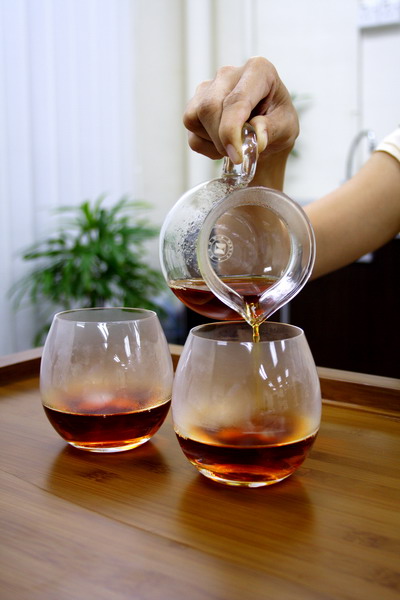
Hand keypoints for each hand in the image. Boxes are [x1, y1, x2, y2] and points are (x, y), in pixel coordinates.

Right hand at [183, 56, 298, 164]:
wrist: (266, 131)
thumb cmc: (278, 123)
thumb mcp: (287, 128)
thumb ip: (273, 130)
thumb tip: (257, 138)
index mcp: (258, 70)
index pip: (236, 100)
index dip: (232, 131)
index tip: (237, 155)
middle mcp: (228, 74)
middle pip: (209, 107)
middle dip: (221, 138)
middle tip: (239, 155)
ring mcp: (207, 88)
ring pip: (194, 118)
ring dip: (214, 143)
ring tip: (234, 145)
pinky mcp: (194, 105)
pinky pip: (191, 132)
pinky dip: (206, 147)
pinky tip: (222, 144)